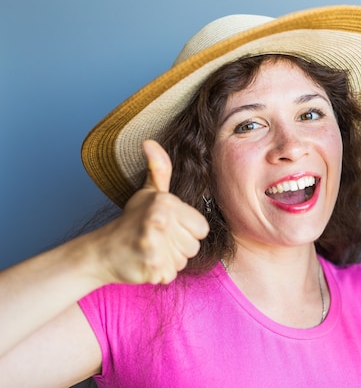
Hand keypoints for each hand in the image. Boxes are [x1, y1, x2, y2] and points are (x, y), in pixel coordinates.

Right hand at [90, 140, 208, 284]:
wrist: (102, 251)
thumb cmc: (132, 220)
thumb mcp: (148, 192)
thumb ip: (159, 168)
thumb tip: (149, 142)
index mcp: (166, 203)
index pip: (202, 229)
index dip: (186, 231)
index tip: (168, 227)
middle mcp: (160, 220)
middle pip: (194, 247)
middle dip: (177, 248)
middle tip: (156, 240)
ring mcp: (153, 244)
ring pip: (182, 262)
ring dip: (169, 261)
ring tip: (150, 250)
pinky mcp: (149, 266)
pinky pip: (169, 275)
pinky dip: (159, 274)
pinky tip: (145, 263)